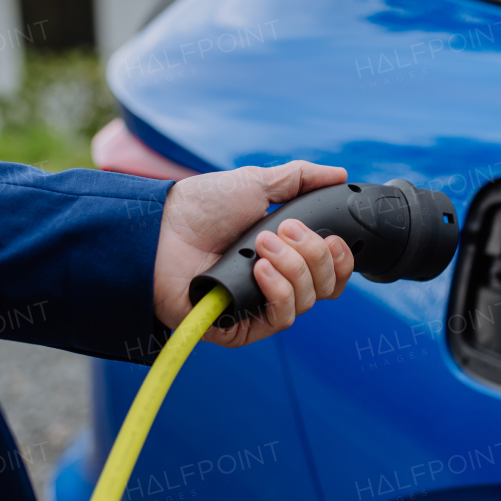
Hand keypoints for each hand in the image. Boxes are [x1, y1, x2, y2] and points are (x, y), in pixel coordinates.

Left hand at [153, 161, 354, 346]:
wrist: (159, 228)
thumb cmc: (199, 207)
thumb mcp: (256, 182)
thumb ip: (301, 178)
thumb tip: (340, 174)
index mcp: (284, 255)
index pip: (331, 271)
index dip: (341, 258)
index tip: (333, 237)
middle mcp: (276, 283)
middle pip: (326, 286)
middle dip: (313, 254)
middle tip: (282, 229)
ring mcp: (258, 305)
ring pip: (308, 302)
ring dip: (293, 267)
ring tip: (261, 244)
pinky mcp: (241, 326)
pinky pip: (281, 319)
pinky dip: (280, 291)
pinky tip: (260, 269)